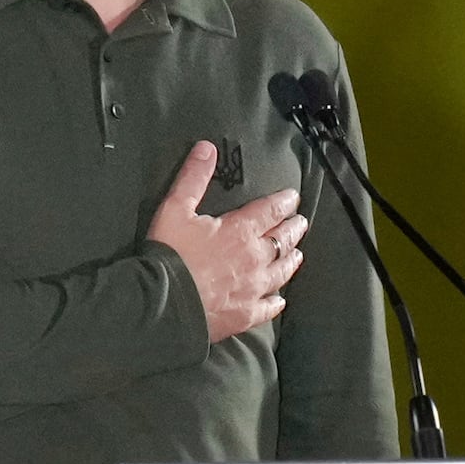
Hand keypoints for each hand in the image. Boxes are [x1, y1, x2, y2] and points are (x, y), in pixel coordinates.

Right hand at [147, 139, 302, 342]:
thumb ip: (194, 178)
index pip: (271, 210)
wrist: (163, 303)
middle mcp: (255, 259)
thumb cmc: (169, 255)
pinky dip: (276, 302)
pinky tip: (280, 300)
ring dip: (290, 260)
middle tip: (300, 222)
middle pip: (282, 240)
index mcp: (240, 231)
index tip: (293, 197)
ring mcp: (253, 289)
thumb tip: (207, 148)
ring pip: (281, 272)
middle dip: (293, 229)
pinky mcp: (245, 314)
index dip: (284, 201)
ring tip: (297, 254)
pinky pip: (268, 308)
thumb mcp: (175, 208)